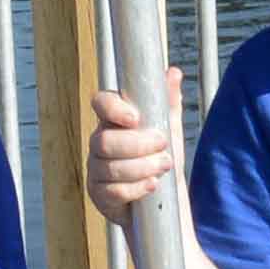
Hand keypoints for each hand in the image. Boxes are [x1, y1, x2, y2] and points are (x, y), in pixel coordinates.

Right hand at [87, 81, 175, 210]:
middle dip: (138, 144)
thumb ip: (168, 102)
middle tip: (163, 144)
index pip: (101, 104)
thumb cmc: (160, 156)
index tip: (135, 118)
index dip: (113, 109)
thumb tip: (173, 72)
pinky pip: (113, 192)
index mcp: (112, 120)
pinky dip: (137, 188)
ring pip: (110, 168)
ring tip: (164, 166)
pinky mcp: (100, 195)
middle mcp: (99, 143)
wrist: (164, 196)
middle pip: (105, 141)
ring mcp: (96, 170)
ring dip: (142, 167)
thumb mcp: (169, 127)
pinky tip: (152, 185)